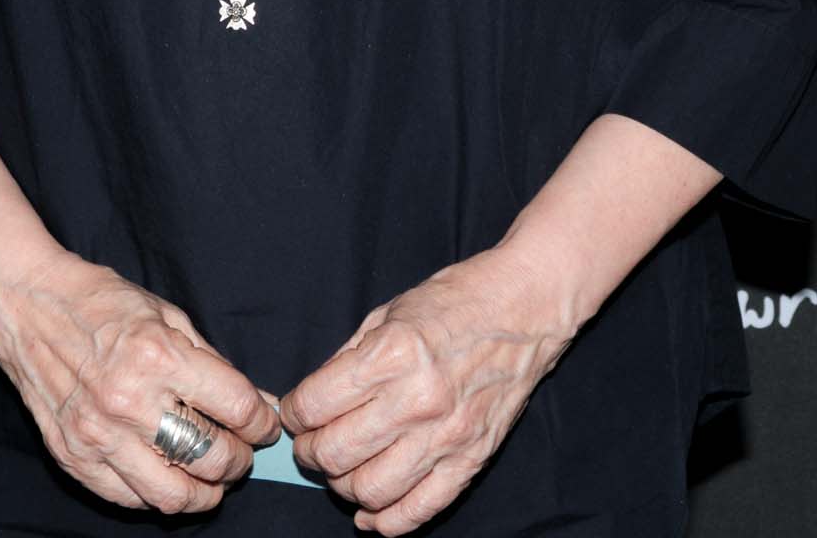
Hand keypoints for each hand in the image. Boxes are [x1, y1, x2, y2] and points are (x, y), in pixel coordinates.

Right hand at [0, 245, 280, 516]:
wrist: (28, 305)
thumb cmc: (101, 302)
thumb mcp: (166, 314)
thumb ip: (212, 362)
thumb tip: (257, 401)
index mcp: (159, 356)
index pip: (235, 407)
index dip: (262, 422)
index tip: (265, 425)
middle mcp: (129, 402)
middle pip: (211, 457)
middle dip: (240, 459)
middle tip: (243, 452)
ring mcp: (98, 436)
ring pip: (174, 494)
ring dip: (206, 492)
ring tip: (212, 477)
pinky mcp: (74, 458)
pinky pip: (131, 499)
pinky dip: (159, 494)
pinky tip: (168, 475)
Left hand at [280, 247, 575, 535]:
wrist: (523, 306)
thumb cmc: (454, 301)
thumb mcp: (389, 312)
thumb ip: (348, 358)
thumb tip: (311, 400)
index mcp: (394, 353)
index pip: (316, 404)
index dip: (293, 412)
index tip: (295, 411)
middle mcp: (418, 399)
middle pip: (336, 452)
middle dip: (309, 452)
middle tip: (309, 441)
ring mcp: (447, 435)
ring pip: (371, 490)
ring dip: (341, 486)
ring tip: (339, 468)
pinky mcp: (471, 460)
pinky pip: (420, 509)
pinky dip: (387, 520)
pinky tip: (369, 510)